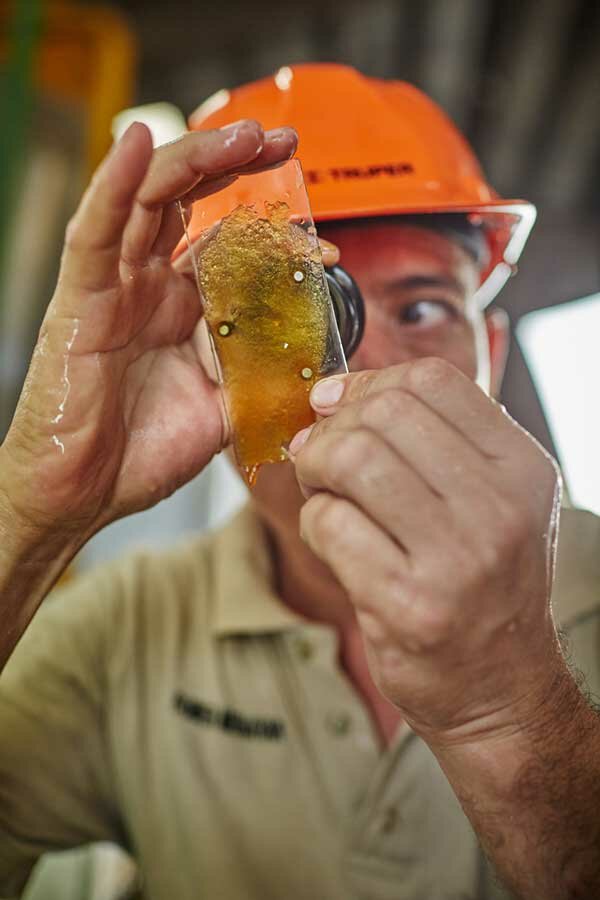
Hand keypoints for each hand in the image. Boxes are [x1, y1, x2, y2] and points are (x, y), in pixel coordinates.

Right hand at [0, 120, 296, 539]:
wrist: (83, 496)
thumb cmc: (141, 453)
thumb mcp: (223, 408)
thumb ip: (258, 371)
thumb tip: (309, 355)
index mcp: (183, 311)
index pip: (230, 248)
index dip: (275, 234)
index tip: (321, 239)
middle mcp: (148, 289)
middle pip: (190, 205)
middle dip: (238, 167)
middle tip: (284, 142)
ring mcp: (114, 289)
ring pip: (149, 202)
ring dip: (195, 161)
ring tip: (243, 135)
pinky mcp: (79, 300)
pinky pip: (96, 232)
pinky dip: (115, 185)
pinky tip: (140, 142)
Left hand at [290, 358, 562, 744]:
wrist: (500, 688)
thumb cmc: (484, 585)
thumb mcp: (493, 501)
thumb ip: (432, 441)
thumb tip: (336, 392)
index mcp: (522, 469)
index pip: (432, 381)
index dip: (366, 383)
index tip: (335, 404)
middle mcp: (499, 509)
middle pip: (384, 414)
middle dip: (332, 428)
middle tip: (320, 456)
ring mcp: (456, 559)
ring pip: (352, 459)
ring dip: (316, 469)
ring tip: (322, 491)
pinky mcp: (407, 605)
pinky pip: (329, 524)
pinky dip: (314, 522)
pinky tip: (332, 540)